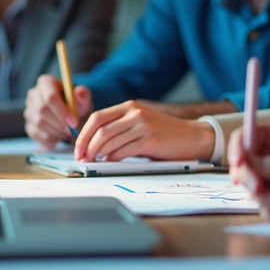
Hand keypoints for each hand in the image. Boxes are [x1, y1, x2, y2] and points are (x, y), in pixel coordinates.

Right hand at [24, 75, 92, 147]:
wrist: (71, 116)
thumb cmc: (77, 104)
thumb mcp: (83, 98)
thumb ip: (83, 94)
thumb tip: (79, 92)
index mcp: (46, 82)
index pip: (50, 96)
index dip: (61, 111)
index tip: (74, 123)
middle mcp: (34, 94)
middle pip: (42, 110)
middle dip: (59, 123)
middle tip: (72, 131)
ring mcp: (29, 110)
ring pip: (39, 123)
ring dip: (56, 132)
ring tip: (69, 133)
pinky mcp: (28, 124)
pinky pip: (36, 134)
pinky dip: (50, 138)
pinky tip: (60, 136)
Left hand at [74, 100, 214, 161]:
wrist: (192, 137)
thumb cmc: (164, 134)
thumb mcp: (140, 123)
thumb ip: (120, 129)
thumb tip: (94, 146)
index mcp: (129, 106)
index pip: (97, 117)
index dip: (83, 134)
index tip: (78, 148)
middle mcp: (135, 112)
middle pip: (100, 129)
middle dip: (86, 145)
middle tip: (81, 158)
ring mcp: (142, 125)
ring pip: (109, 140)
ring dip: (97, 153)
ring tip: (92, 162)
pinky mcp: (149, 140)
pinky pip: (123, 150)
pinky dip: (112, 158)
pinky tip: (108, 162)